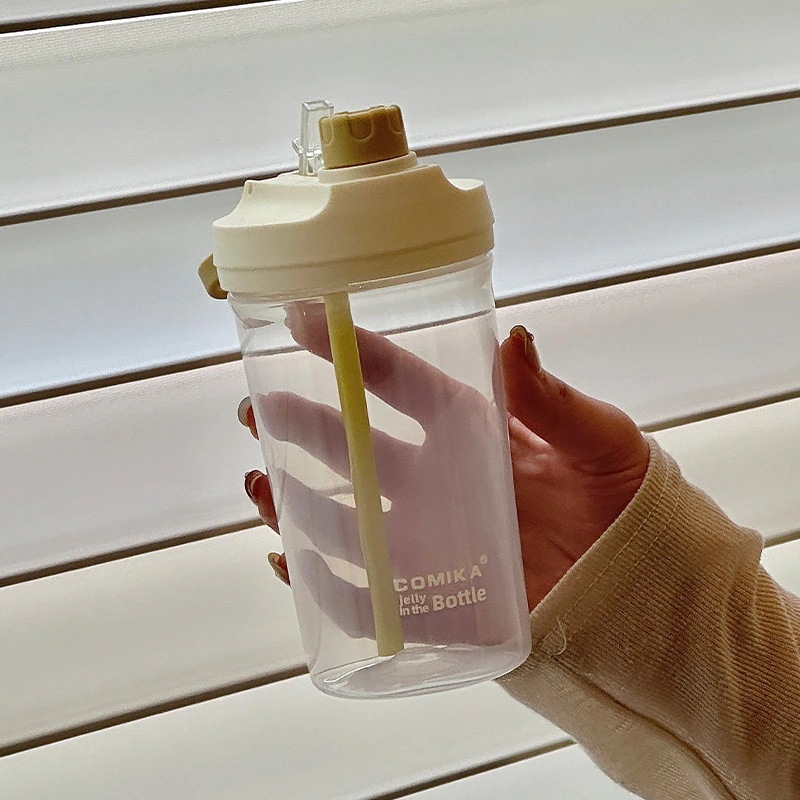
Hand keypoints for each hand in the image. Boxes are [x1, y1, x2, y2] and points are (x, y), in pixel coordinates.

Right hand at [241, 321, 648, 617]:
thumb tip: (514, 335)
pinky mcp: (432, 598)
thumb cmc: (627, 502)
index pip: (399, 381)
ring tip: (260, 483)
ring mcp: (429, 538)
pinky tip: (288, 560)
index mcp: (469, 428)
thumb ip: (552, 399)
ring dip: (295, 500)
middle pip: (353, 447)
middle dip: (301, 426)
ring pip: (345, 517)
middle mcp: (437, 478)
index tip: (300, 319)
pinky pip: (366, 593)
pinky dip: (321, 583)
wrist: (646, 585)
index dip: (351, 351)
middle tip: (257, 410)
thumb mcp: (598, 441)